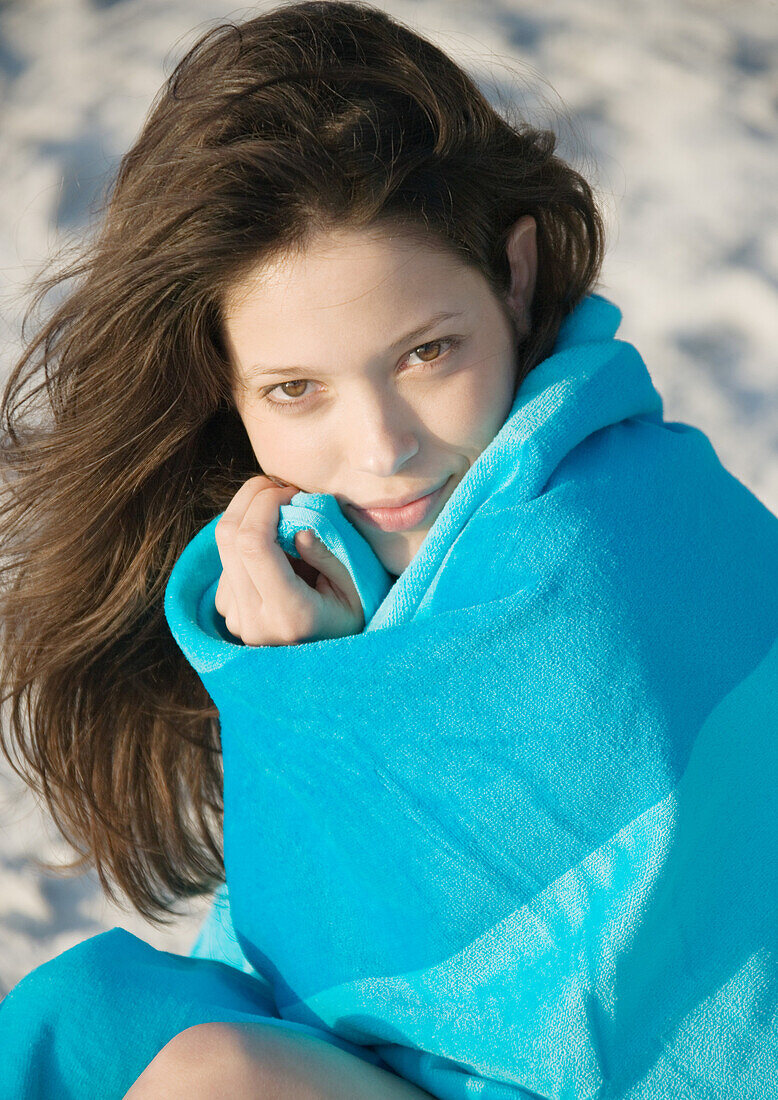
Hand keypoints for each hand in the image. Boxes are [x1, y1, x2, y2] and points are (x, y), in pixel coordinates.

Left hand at [213, 475, 364, 645]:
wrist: (329, 669)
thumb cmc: (352, 622)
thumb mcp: (356, 589)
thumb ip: (326, 555)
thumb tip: (295, 526)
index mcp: (288, 614)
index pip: (253, 543)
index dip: (265, 503)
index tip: (290, 490)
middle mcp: (253, 619)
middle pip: (228, 537)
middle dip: (250, 498)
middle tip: (280, 488)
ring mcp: (235, 619)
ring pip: (223, 547)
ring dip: (249, 518)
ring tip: (284, 520)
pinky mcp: (227, 614)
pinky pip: (226, 562)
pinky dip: (246, 542)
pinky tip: (274, 550)